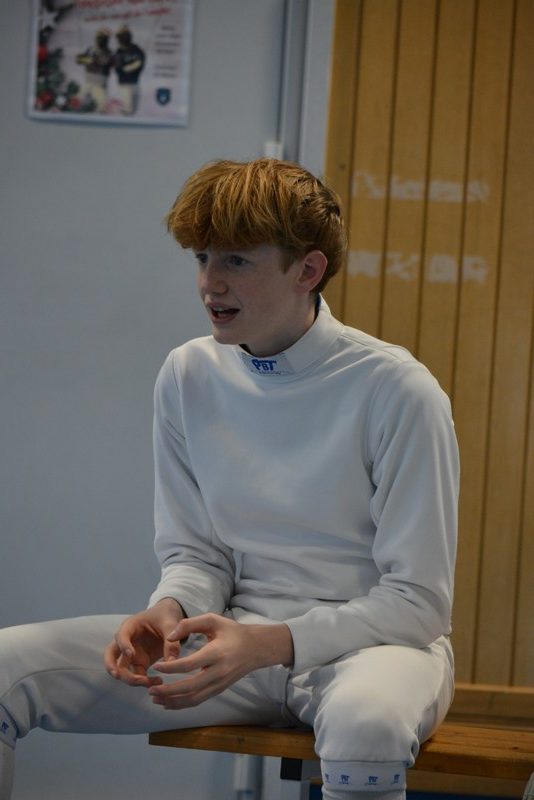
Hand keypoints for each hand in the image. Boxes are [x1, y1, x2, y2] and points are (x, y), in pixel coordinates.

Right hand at [104, 598, 184, 687]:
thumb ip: (171, 641)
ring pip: (123, 669)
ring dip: (132, 679)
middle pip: (111, 654)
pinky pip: (137, 675)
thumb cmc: (165, 616)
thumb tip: (171, 661)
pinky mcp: (139, 663)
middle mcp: (127, 641)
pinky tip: (158, 682)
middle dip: (111, 666)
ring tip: (150, 683)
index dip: (123, 645)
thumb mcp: (170, 623)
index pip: (121, 635)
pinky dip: (144, 682)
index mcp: (131, 626)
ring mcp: (131, 654)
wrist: (168, 618)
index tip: (130, 654)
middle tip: (117, 675)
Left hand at [148, 613, 293, 708]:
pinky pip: (199, 700)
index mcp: (216, 653)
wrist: (256, 648)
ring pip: (194, 699)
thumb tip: (169, 637)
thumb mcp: (213, 620)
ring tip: (155, 699)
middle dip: (168, 691)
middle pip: (190, 687)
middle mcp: (218, 672)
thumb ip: (190, 624)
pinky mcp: (219, 690)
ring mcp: (220, 684)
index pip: (190, 664)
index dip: (172, 667)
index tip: (157, 665)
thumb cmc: (232, 632)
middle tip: (151, 689)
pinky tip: (169, 703)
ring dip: (173, 702)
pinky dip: (183, 704)